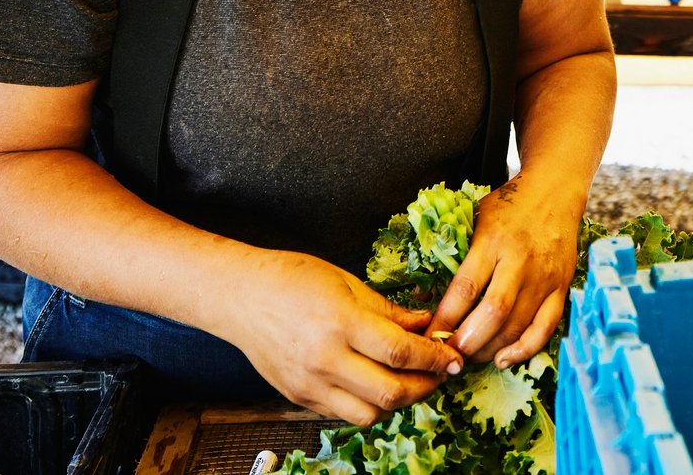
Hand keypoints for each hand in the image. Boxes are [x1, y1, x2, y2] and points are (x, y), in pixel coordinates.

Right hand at [218, 248, 462, 425]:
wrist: (238, 296)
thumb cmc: (291, 278)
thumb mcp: (346, 282)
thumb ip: (388, 310)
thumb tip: (426, 325)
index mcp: (340, 323)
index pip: (401, 352)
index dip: (435, 359)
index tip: (455, 357)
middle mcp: (325, 360)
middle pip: (391, 393)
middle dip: (427, 386)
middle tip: (441, 374)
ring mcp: (310, 385)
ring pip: (370, 415)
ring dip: (399, 403)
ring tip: (411, 382)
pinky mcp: (299, 398)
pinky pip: (345, 413)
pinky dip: (369, 405)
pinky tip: (378, 384)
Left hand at [430, 175, 582, 365]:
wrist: (555, 190)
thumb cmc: (508, 207)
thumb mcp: (473, 220)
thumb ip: (451, 257)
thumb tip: (421, 300)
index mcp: (492, 241)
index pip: (465, 288)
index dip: (445, 320)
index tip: (429, 338)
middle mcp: (520, 261)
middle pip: (493, 313)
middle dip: (467, 342)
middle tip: (448, 357)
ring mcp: (544, 277)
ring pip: (517, 326)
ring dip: (490, 350)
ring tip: (469, 358)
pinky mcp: (561, 287)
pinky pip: (544, 328)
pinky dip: (524, 350)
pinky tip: (503, 360)